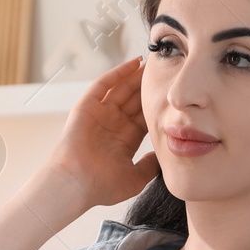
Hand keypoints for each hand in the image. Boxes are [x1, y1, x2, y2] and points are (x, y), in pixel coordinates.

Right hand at [38, 55, 161, 209]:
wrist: (76, 185)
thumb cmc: (101, 186)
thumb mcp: (136, 178)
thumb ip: (151, 166)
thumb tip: (166, 155)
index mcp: (125, 140)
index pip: (145, 116)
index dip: (158, 105)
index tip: (174, 94)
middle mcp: (113, 124)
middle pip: (135, 100)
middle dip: (148, 87)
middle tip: (166, 71)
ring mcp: (99, 114)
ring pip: (121, 89)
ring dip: (135, 76)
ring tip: (152, 62)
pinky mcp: (86, 107)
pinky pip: (103, 85)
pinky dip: (117, 73)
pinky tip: (133, 63)